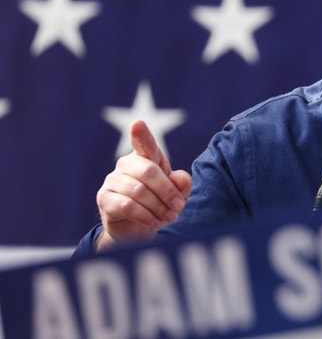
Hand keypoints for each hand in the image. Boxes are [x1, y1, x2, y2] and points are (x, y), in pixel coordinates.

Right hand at [95, 120, 191, 250]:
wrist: (139, 231)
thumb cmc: (160, 205)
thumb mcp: (178, 195)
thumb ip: (183, 184)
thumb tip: (178, 177)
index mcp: (145, 157)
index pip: (144, 143)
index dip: (141, 134)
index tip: (138, 124)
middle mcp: (126, 164)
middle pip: (149, 171)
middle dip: (168, 192)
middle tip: (178, 207)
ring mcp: (112, 180)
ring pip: (139, 191)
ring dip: (159, 207)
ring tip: (168, 217)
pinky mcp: (104, 198)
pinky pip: (127, 205)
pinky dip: (145, 216)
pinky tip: (152, 222)